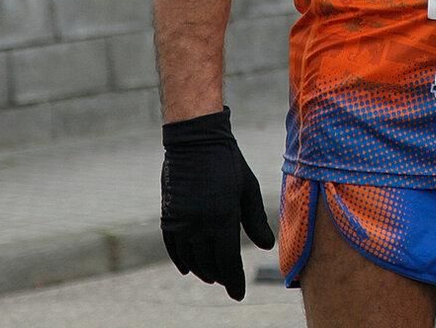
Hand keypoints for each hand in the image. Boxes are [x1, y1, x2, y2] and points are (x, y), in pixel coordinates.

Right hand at [160, 108, 275, 300]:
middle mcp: (199, 225)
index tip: (239, 294)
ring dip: (202, 270)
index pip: (228, 262)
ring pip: (190, 259)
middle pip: (209, 264)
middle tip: (229, 282)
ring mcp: (181, 222)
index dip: (234, 281)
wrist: (195, 141)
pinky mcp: (168, 216)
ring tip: (213, 275)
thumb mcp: (248, 189)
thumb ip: (255, 221)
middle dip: (221, 277)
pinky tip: (188, 267)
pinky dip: (181, 260)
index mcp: (222, 218)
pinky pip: (173, 248)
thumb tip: (267, 246)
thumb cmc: (228, 162)